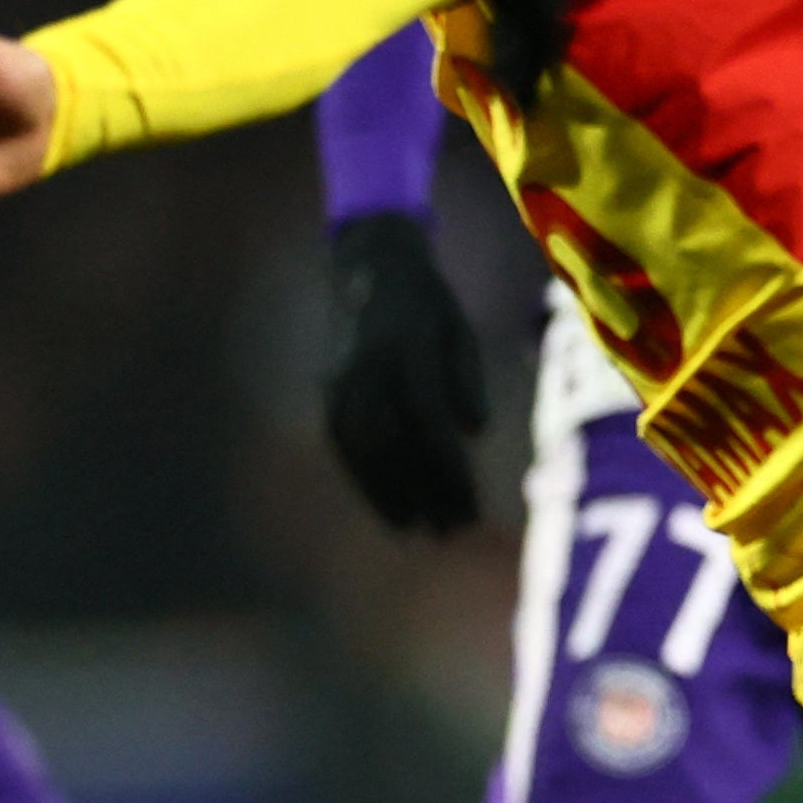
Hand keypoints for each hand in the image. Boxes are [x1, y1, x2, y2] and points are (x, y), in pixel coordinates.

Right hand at [320, 209, 488, 535]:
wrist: (369, 268)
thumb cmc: (429, 306)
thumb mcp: (459, 331)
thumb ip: (467, 380)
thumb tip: (474, 433)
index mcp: (406, 350)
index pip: (429, 422)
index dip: (448, 471)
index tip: (469, 509)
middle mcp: (368, 368)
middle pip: (394, 444)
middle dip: (421, 492)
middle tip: (450, 534)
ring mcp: (341, 380)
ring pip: (362, 450)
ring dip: (389, 495)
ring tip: (418, 533)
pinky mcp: (328, 390)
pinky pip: (345, 444)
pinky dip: (366, 480)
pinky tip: (389, 508)